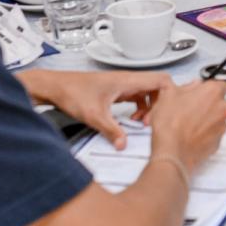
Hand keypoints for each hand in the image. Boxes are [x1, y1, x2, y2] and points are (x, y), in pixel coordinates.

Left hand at [16, 69, 169, 146]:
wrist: (55, 87)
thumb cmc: (72, 92)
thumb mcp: (94, 115)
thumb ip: (111, 130)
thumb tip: (123, 144)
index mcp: (127, 81)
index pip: (162, 80)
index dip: (169, 96)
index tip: (164, 114)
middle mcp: (127, 80)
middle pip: (158, 87)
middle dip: (161, 106)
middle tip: (153, 122)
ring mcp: (122, 85)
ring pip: (148, 93)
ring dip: (150, 108)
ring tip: (142, 123)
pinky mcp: (116, 91)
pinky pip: (137, 97)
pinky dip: (140, 108)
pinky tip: (131, 120)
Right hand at [146, 78, 225, 173]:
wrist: (171, 151)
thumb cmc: (170, 125)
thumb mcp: (169, 94)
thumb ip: (185, 86)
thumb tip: (190, 86)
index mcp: (212, 92)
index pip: (220, 84)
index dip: (208, 88)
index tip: (200, 92)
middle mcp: (222, 108)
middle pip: (220, 101)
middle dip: (208, 104)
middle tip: (191, 107)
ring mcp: (222, 126)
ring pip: (218, 118)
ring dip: (207, 119)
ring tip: (189, 123)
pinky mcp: (218, 142)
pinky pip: (214, 133)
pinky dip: (206, 133)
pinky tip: (191, 134)